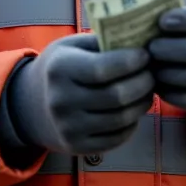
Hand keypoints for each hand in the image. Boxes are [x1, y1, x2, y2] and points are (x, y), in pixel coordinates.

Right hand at [6, 34, 154, 154]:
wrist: (32, 106)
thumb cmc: (60, 67)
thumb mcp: (71, 46)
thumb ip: (101, 41)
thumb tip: (140, 38)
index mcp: (60, 69)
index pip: (102, 68)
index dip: (130, 61)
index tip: (146, 54)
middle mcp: (61, 101)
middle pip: (116, 96)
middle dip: (143, 83)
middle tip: (153, 73)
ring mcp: (69, 128)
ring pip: (121, 119)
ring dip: (142, 103)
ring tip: (148, 90)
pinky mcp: (78, 147)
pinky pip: (117, 138)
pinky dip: (133, 123)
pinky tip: (134, 108)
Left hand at [148, 5, 185, 112]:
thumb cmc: (185, 33)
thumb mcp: (184, 17)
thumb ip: (169, 16)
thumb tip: (140, 19)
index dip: (183, 20)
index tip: (161, 22)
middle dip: (167, 50)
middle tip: (150, 48)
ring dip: (165, 73)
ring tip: (149, 67)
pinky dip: (168, 93)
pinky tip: (156, 84)